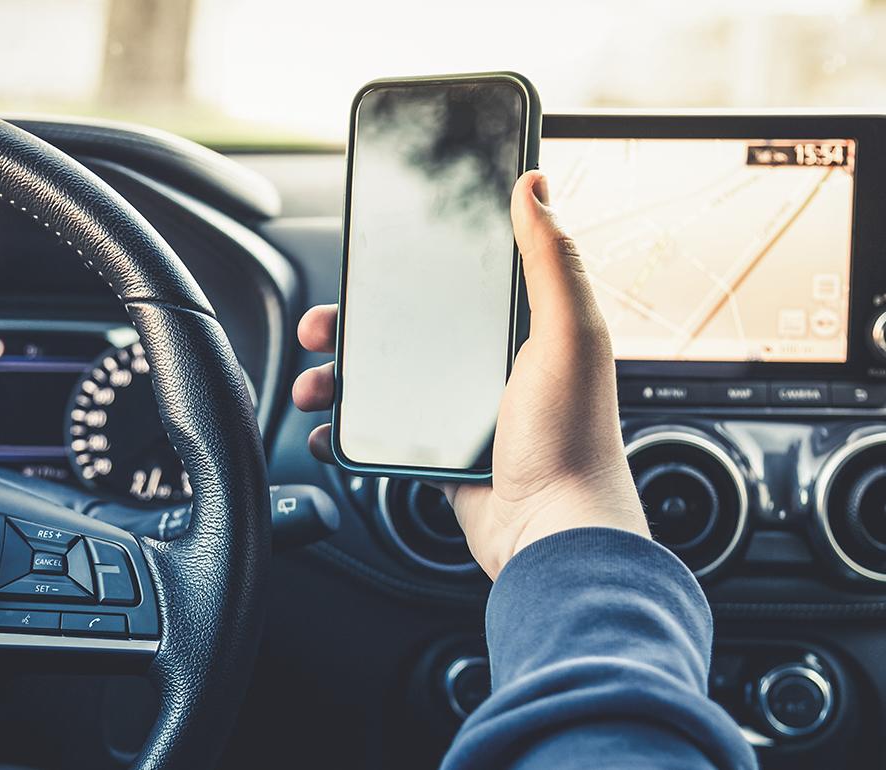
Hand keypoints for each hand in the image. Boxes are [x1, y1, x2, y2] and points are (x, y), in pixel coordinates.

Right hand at [293, 171, 648, 579]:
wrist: (553, 533)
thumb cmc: (572, 438)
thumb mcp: (568, 335)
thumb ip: (552, 260)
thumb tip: (534, 185)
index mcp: (518, 328)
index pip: (454, 279)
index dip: (406, 265)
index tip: (367, 258)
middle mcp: (486, 363)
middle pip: (403, 327)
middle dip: (352, 323)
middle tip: (321, 325)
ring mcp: (459, 410)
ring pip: (382, 378)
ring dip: (337, 377)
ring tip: (313, 385)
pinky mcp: (439, 452)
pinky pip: (381, 431)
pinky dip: (347, 430)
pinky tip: (328, 429)